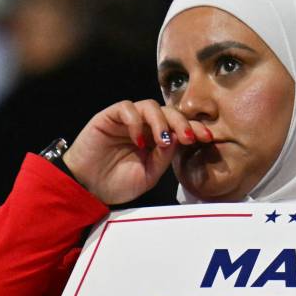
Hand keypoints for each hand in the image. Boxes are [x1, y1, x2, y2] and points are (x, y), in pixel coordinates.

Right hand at [62, 99, 210, 204]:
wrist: (87, 189)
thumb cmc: (115, 183)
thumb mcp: (148, 175)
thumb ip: (164, 157)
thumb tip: (179, 138)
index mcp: (156, 140)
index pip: (179, 127)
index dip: (195, 129)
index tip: (208, 138)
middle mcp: (144, 126)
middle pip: (169, 112)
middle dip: (183, 122)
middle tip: (190, 137)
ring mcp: (127, 120)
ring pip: (150, 106)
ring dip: (161, 121)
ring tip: (162, 141)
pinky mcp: (109, 117)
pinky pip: (126, 108)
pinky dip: (136, 121)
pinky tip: (138, 140)